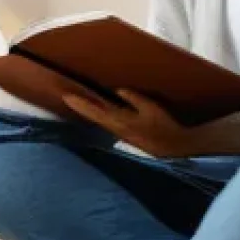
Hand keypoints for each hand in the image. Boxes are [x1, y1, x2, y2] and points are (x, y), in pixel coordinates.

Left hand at [62, 88, 205, 158]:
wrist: (174, 149)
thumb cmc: (164, 127)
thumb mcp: (151, 109)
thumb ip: (134, 99)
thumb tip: (118, 90)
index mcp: (121, 121)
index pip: (96, 110)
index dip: (81, 104)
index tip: (67, 96)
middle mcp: (116, 128)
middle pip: (93, 116)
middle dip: (79, 107)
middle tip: (65, 96)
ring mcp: (119, 133)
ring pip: (98, 120)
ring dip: (86, 111)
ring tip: (75, 100)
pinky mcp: (124, 135)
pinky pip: (106, 123)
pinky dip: (97, 115)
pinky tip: (94, 111)